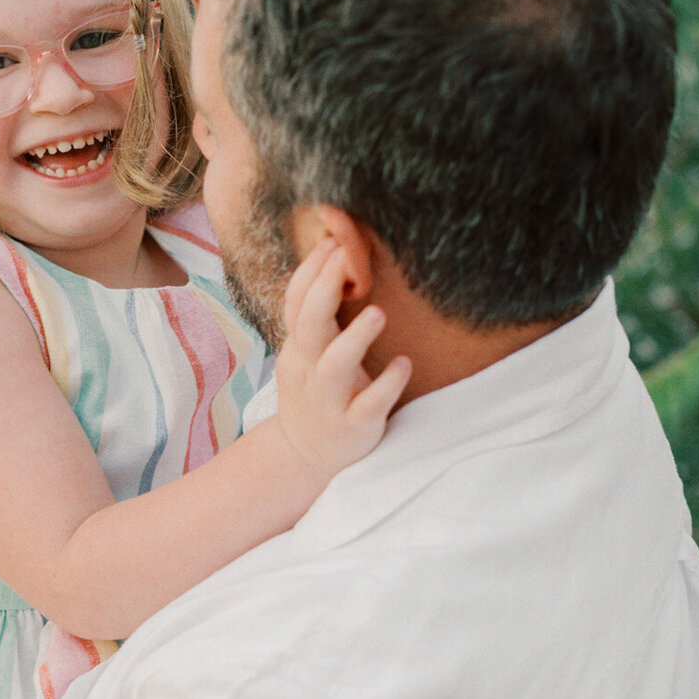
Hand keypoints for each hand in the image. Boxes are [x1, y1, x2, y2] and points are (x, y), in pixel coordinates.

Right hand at [273, 240, 411, 477]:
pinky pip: (368, 406)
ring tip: (378, 313)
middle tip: (344, 258)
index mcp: (299, 349)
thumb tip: (334, 256)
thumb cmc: (316, 391)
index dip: (309, 273)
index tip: (331, 242)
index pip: (295, 304)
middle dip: (322, 291)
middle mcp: (308, 371)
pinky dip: (386, 384)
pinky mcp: (353, 426)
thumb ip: (318, 314)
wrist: (306, 455)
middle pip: (307, 327)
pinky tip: (403, 363)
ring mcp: (329, 400)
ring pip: (333, 368)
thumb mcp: (308, 353)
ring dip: (354, 339)